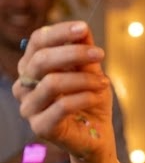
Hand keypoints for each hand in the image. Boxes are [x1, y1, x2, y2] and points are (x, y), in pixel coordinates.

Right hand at [13, 20, 114, 162]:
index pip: (38, 41)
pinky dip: (84, 97)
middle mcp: (24, 86)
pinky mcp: (40, 127)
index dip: (59, 32)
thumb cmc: (90, 99)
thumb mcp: (91, 70)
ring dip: (83, 79)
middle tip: (100, 54)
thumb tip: (83, 28)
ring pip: (51, 83)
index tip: (84, 28)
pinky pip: (61, 106)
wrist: (97, 134)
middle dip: (74, 53)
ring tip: (104, 82)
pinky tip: (97, 96)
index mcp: (32, 67)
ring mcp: (29, 108)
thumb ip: (85, 51)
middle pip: (41, 60)